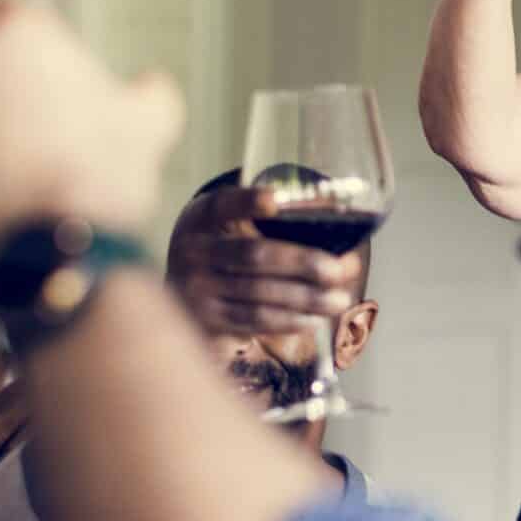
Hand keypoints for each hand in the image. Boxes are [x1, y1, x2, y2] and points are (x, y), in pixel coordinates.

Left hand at [0, 0, 183, 279]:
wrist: (55, 251)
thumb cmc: (95, 177)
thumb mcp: (153, 121)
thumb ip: (150, 89)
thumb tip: (150, 89)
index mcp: (17, 30)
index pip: (16, 9)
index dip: (44, 42)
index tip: (60, 66)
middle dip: (9, 75)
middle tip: (49, 110)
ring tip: (38, 159)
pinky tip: (18, 184)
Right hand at [167, 184, 360, 333]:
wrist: (178, 293)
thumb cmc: (224, 251)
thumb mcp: (229, 227)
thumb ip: (274, 227)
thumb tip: (342, 248)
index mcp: (201, 217)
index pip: (222, 204)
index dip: (247, 202)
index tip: (274, 199)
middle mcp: (192, 251)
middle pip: (253, 255)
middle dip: (302, 263)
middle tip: (339, 270)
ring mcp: (196, 289)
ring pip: (259, 295)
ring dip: (306, 299)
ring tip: (340, 300)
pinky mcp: (206, 320)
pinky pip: (254, 321)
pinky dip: (289, 320)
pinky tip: (315, 318)